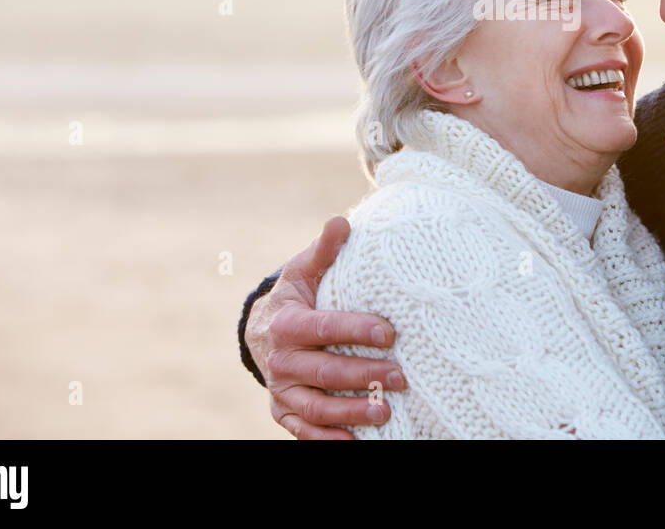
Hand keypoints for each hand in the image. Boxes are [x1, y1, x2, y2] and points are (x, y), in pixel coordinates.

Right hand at [245, 216, 406, 438]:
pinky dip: (327, 439)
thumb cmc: (296, 296)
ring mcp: (282, 390)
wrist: (263, 330)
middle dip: (363, 376)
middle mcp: (282, 360)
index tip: (389, 333)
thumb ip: (324, 250)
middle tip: (400, 376)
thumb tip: (342, 221)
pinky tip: (354, 442)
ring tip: (385, 412)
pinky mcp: (284, 412)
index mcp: (287, 324)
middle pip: (325, 372)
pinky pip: (304, 430)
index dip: (356, 331)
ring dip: (350, 412)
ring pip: (316, 406)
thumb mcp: (305, 270)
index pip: (324, 328)